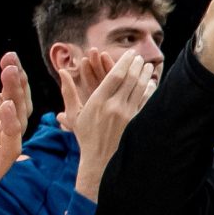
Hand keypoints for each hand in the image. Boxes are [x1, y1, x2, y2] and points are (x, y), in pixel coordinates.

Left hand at [0, 55, 30, 214]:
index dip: (8, 81)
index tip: (8, 58)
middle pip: (11, 112)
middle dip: (16, 87)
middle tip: (11, 64)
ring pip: (14, 131)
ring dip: (18, 105)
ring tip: (12, 81)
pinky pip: (4, 156)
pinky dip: (11, 134)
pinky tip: (6, 112)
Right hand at [68, 51, 157, 198]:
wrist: (100, 161)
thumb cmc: (85, 136)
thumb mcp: (73, 114)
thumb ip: (68, 91)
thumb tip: (61, 71)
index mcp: (98, 102)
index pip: (114, 76)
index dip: (123, 62)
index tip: (129, 54)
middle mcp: (114, 107)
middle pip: (130, 80)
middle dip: (136, 66)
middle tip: (139, 57)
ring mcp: (127, 115)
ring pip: (140, 89)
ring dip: (144, 76)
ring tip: (147, 66)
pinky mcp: (136, 123)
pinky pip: (145, 102)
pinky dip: (149, 91)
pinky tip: (151, 83)